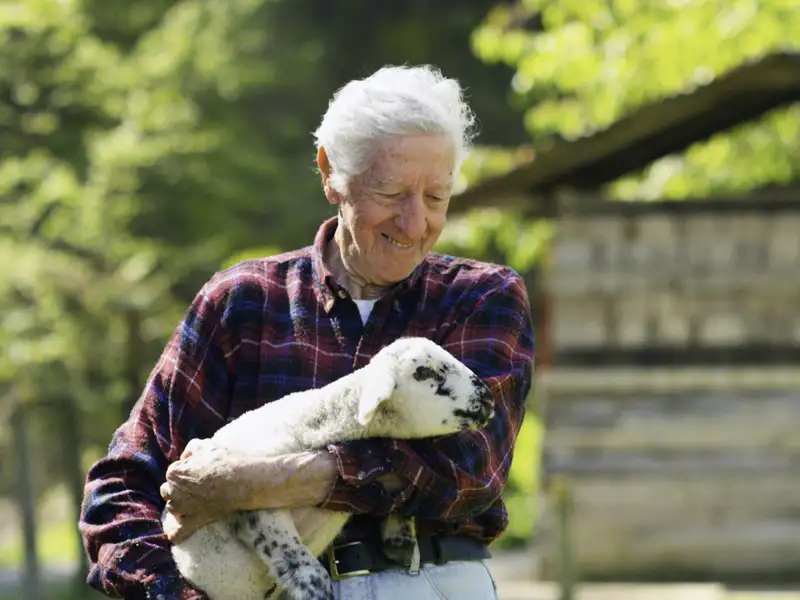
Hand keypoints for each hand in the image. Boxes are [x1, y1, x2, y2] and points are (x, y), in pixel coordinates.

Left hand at [160, 442, 337, 542]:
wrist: (243, 481)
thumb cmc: (225, 461)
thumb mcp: (206, 445)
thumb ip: (191, 449)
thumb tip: (185, 457)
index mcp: (174, 473)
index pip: (173, 472)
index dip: (186, 470)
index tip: (200, 470)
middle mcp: (173, 492)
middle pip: (168, 491)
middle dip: (179, 488)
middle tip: (197, 485)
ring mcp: (183, 509)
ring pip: (173, 509)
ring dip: (180, 506)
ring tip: (195, 502)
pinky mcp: (193, 522)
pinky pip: (177, 533)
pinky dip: (175, 532)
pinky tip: (175, 532)